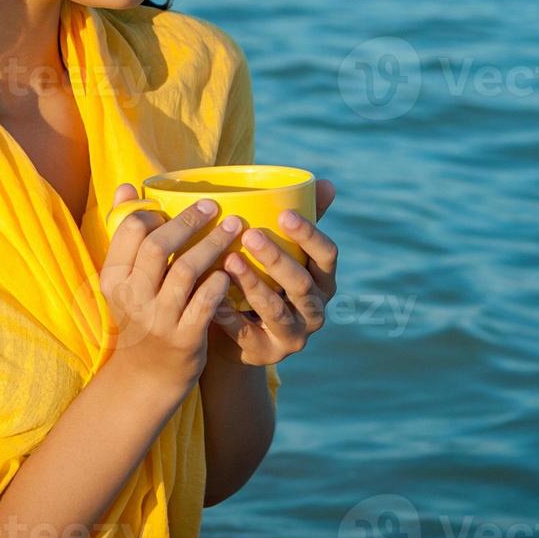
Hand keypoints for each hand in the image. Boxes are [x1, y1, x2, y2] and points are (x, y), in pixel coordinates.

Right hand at [99, 183, 244, 394]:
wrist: (149, 375)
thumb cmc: (142, 313)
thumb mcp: (124, 279)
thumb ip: (125, 233)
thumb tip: (126, 187)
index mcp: (113, 277)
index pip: (130, 229)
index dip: (157, 211)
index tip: (180, 205)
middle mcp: (130, 297)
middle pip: (158, 246)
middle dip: (189, 221)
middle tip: (215, 206)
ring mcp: (157, 319)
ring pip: (185, 271)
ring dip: (212, 245)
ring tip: (235, 228)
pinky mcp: (184, 339)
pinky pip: (205, 303)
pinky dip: (219, 282)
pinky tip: (230, 270)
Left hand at [208, 179, 338, 365]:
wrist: (236, 334)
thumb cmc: (261, 279)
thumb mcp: (282, 253)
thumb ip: (299, 221)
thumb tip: (325, 182)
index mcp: (323, 282)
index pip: (328, 256)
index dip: (310, 235)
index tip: (284, 214)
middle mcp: (315, 311)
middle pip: (302, 284)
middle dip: (277, 259)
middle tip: (249, 235)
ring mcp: (293, 336)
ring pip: (277, 311)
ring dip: (254, 285)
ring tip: (228, 260)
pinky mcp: (266, 354)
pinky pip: (246, 334)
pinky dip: (228, 314)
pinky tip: (211, 296)